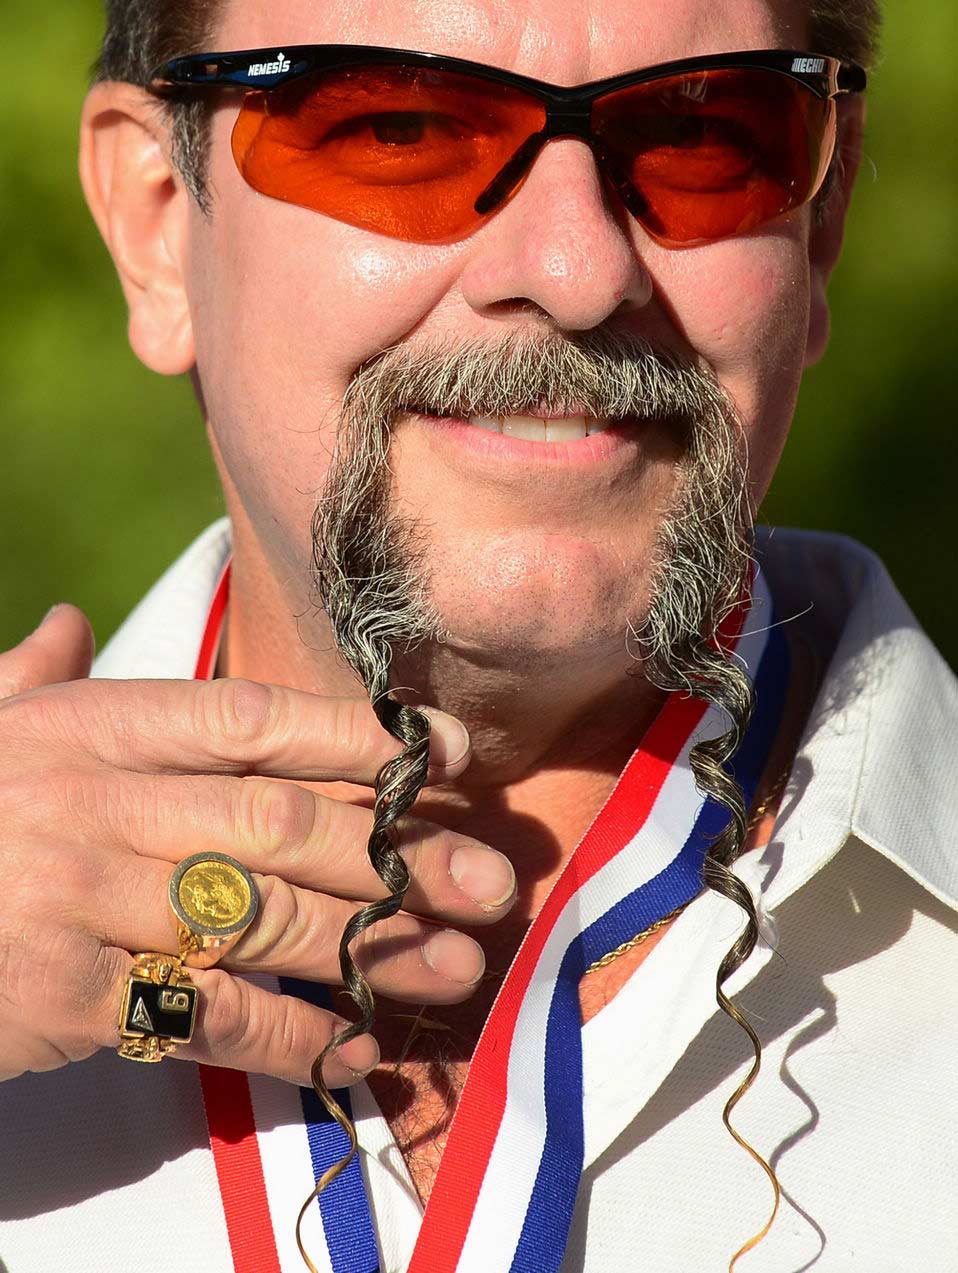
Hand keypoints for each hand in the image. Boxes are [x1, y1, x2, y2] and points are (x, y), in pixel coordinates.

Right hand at [0, 606, 514, 1086]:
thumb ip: (32, 677)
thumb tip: (72, 623)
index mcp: (94, 728)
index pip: (255, 720)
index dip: (360, 739)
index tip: (443, 760)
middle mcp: (102, 803)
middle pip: (283, 824)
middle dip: (397, 855)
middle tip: (490, 880)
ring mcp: (87, 901)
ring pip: (263, 921)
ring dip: (371, 947)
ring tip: (454, 963)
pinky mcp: (71, 997)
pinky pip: (206, 1015)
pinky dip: (289, 1036)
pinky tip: (354, 1046)